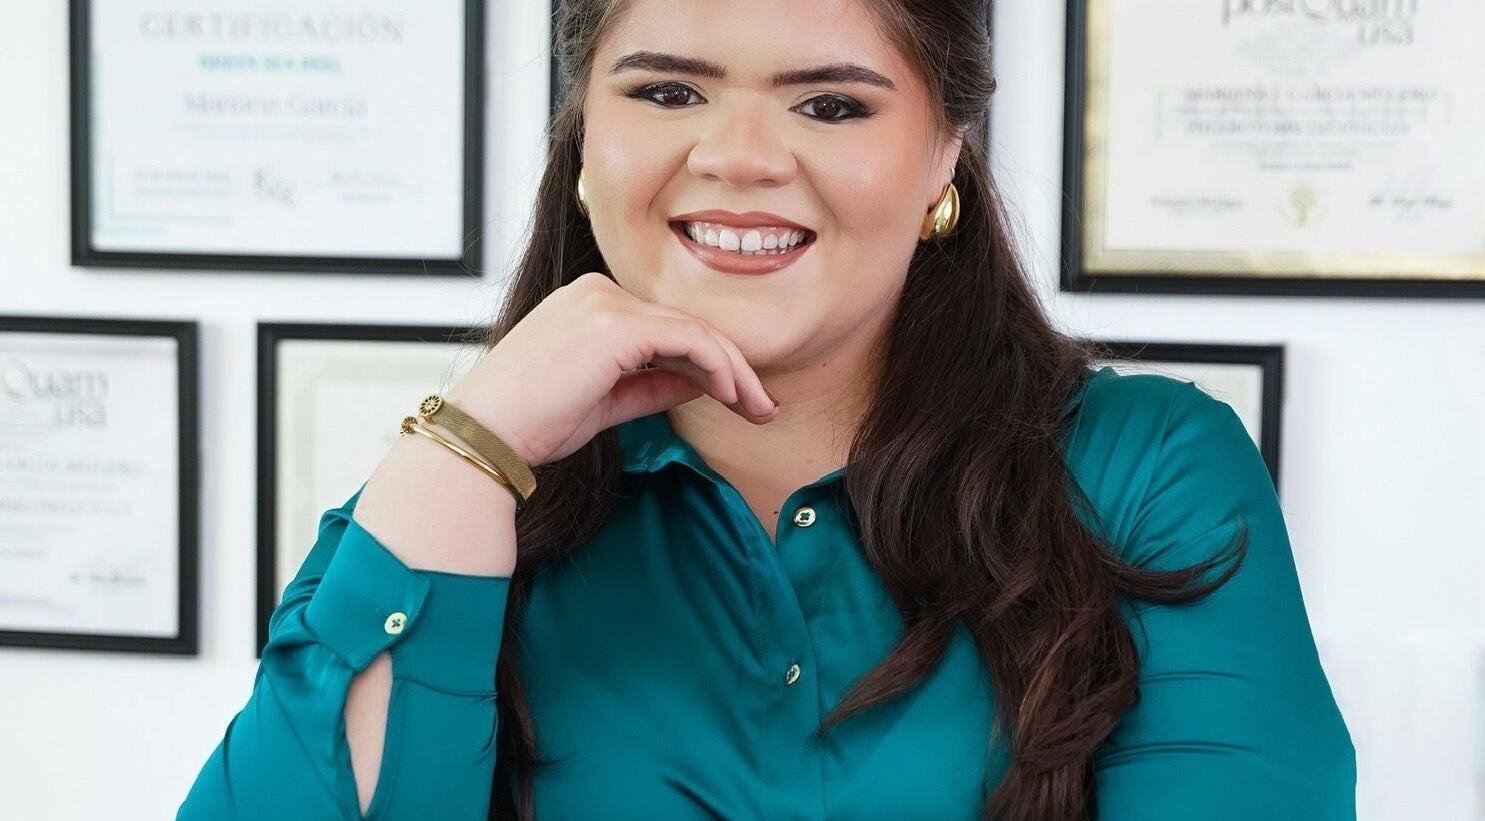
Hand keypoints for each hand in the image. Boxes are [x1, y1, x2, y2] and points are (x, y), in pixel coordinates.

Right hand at [444, 272, 777, 466]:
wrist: (486, 433)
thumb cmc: (531, 422)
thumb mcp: (604, 402)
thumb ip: (650, 385)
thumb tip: (699, 384)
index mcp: (589, 303)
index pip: (666, 327)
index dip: (710, 362)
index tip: (740, 400)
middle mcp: (599, 292)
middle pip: (686, 324)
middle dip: (733, 368)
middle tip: (764, 408)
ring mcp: (607, 304)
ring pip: (695, 330)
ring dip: (735, 372)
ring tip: (760, 409)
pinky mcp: (617, 325)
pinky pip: (688, 340)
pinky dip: (719, 367)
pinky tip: (735, 396)